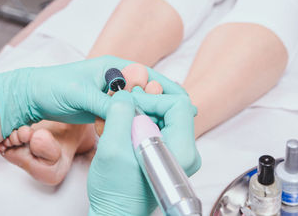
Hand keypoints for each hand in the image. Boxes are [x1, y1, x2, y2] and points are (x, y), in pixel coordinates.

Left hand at [0, 55, 185, 137]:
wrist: (34, 96)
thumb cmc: (54, 87)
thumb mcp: (82, 94)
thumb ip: (107, 103)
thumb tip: (131, 114)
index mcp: (114, 68)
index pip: (148, 77)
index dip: (168, 90)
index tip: (184, 103)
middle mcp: (116, 79)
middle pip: (148, 91)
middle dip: (164, 103)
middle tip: (182, 117)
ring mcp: (111, 94)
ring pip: (138, 104)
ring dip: (151, 114)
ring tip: (168, 127)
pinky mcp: (105, 107)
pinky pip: (126, 114)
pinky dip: (135, 121)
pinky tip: (144, 130)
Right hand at [87, 91, 199, 215]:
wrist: (115, 212)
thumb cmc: (115, 192)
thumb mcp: (113, 149)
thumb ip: (120, 114)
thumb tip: (126, 94)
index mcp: (181, 150)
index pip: (178, 104)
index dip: (152, 97)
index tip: (130, 101)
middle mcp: (184, 150)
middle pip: (171, 106)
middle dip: (144, 99)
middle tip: (122, 100)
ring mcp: (176, 151)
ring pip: (162, 113)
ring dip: (138, 108)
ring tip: (116, 113)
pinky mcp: (165, 151)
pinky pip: (155, 124)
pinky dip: (137, 119)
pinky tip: (119, 123)